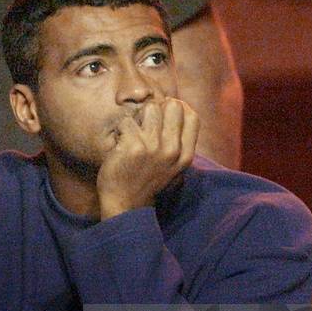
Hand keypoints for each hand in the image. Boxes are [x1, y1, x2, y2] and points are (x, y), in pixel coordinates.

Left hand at [97, 98, 198, 219]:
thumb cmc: (146, 183)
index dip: (177, 110)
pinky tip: (119, 144)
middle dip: (158, 109)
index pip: (192, 116)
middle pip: (173, 105)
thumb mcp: (172, 168)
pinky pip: (127, 121)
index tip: (163, 117)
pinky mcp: (133, 146)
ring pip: (150, 108)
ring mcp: (154, 147)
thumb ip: (178, 144)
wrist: (125, 205)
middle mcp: (173, 150)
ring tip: (132, 134)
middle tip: (145, 123)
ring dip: (138, 117)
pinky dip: (120, 130)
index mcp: (186, 155)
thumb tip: (179, 108)